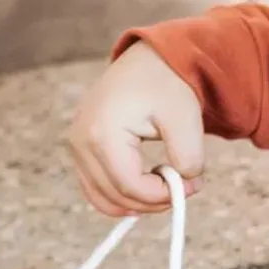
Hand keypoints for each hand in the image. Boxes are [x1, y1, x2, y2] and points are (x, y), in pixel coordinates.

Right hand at [68, 40, 204, 216]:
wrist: (149, 64)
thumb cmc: (166, 87)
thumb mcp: (186, 120)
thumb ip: (189, 158)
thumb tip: (184, 184)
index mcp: (102, 132)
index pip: (132, 187)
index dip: (164, 195)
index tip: (192, 184)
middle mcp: (80, 141)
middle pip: (117, 197)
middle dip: (155, 201)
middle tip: (183, 186)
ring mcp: (76, 145)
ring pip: (103, 199)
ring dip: (139, 204)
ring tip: (165, 185)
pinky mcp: (80, 149)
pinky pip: (95, 189)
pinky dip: (121, 198)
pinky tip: (145, 193)